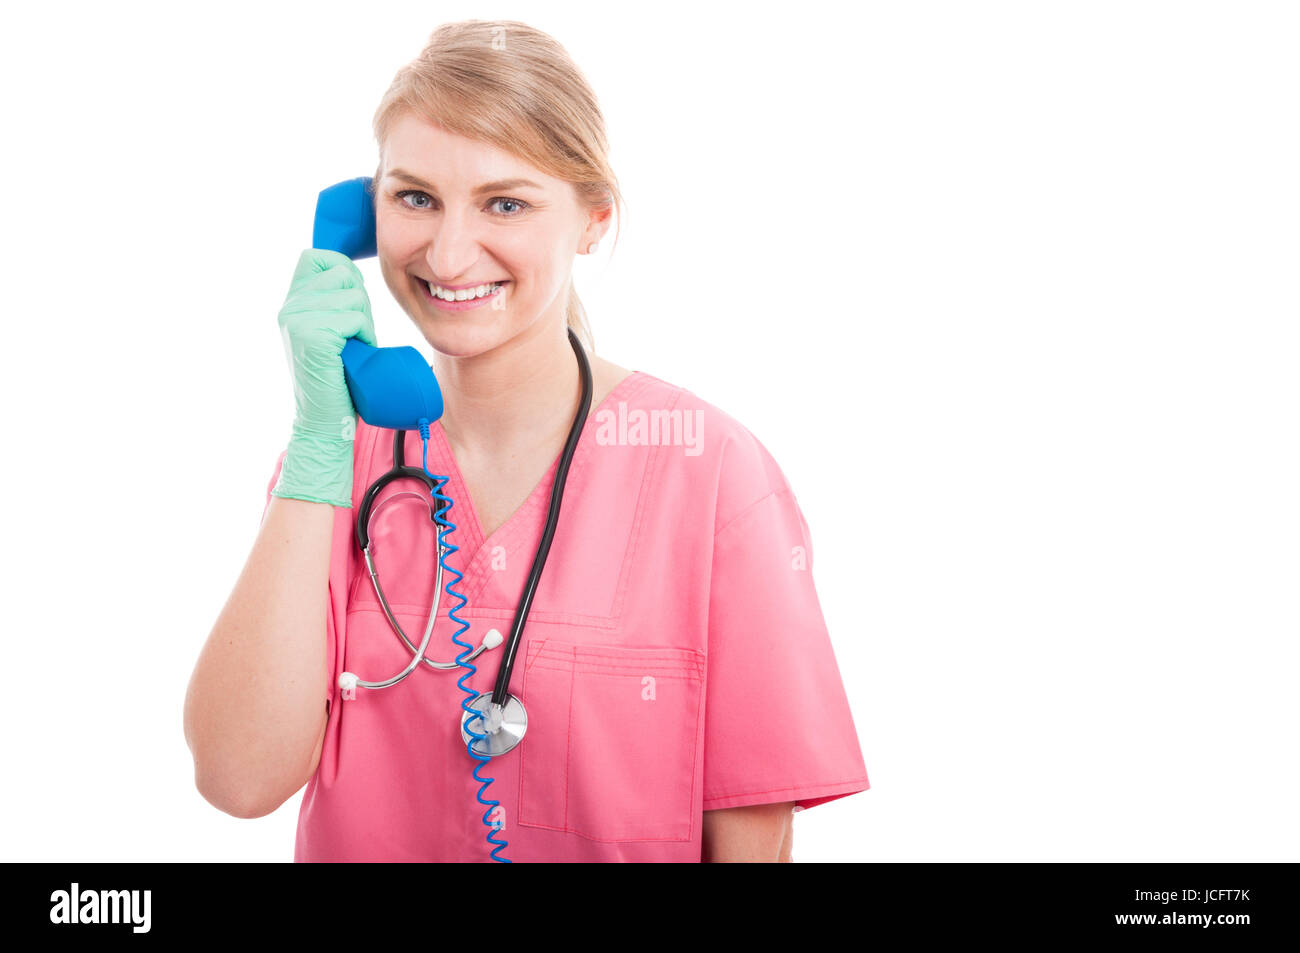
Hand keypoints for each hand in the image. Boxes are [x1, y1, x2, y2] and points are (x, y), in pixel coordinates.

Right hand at [270, 248, 377, 506]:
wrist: (326, 422)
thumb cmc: (338, 380)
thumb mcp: (330, 333)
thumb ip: (330, 304)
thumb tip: (350, 271)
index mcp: (292, 303)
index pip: (318, 256)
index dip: (345, 272)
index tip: (352, 305)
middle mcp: (289, 307)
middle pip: (344, 274)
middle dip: (361, 302)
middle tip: (355, 336)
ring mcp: (298, 319)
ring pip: (354, 295)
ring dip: (365, 322)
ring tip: (354, 348)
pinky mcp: (312, 334)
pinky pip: (355, 317)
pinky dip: (365, 335)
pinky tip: (355, 355)